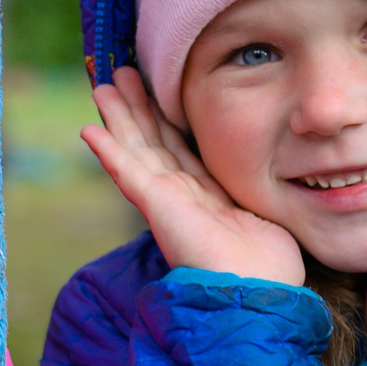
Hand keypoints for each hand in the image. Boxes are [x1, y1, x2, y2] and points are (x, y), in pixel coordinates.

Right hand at [79, 66, 303, 286]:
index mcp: (205, 197)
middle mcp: (181, 196)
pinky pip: (126, 171)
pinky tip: (89, 129)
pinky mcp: (156, 204)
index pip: (178, 150)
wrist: (256, 291)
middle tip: (121, 74)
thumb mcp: (263, 210)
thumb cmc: (269, 263)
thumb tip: (277, 165)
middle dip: (136, 108)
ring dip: (118, 118)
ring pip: (135, 149)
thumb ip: (253, 188)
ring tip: (102, 86)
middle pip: (152, 142)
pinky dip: (108, 150)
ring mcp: (165, 200)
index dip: (164, 119)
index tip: (155, 90)